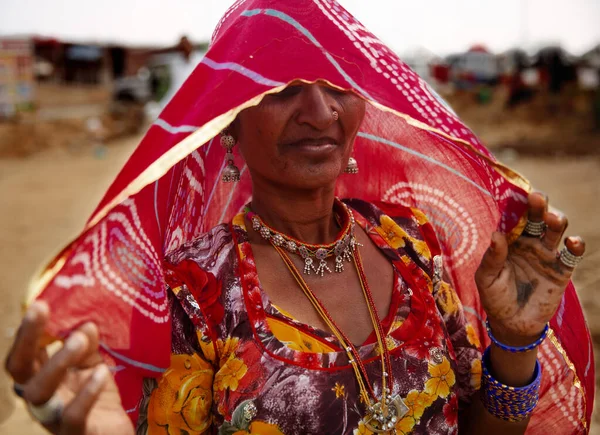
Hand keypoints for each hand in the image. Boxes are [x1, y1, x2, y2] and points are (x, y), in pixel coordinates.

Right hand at [5, 302, 133, 434]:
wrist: (113, 434)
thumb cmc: (97, 398)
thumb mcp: (93, 366)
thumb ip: (89, 347)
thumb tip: (86, 324)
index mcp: (41, 378)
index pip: (24, 353)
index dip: (29, 330)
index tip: (41, 303)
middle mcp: (40, 397)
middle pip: (19, 369)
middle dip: (27, 338)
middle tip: (41, 309)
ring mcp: (53, 418)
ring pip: (39, 392)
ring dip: (57, 361)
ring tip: (80, 339)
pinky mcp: (75, 434)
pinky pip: (71, 416)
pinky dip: (86, 393)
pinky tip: (101, 373)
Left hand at [475, 192, 584, 344]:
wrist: (512, 323)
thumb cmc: (494, 297)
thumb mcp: (486, 278)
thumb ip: (492, 258)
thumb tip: (496, 234)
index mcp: (508, 240)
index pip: (514, 217)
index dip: (516, 205)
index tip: (516, 193)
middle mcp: (529, 242)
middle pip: (537, 217)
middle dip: (539, 206)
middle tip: (537, 198)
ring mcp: (546, 254)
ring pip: (556, 230)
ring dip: (557, 220)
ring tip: (553, 219)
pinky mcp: (561, 270)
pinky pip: (571, 254)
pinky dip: (576, 245)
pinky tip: (572, 242)